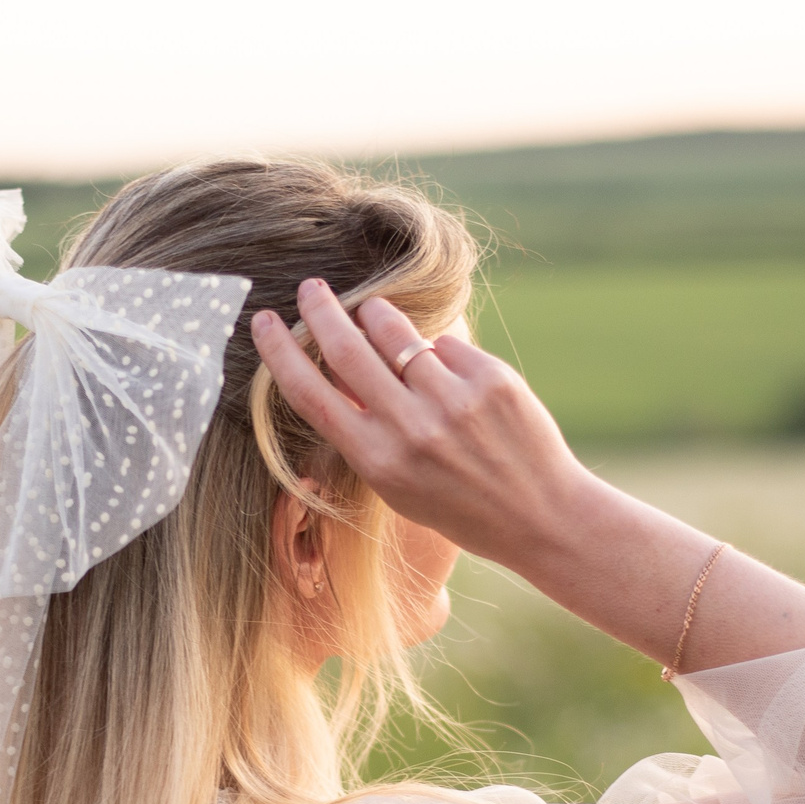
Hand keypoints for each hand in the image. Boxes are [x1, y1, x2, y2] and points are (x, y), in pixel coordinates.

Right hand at [251, 280, 593, 570]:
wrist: (541, 516)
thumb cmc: (461, 505)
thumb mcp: (399, 485)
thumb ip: (366, 432)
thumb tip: (337, 374)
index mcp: (378, 461)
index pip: (311, 395)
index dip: (280, 353)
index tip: (263, 322)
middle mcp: (411, 429)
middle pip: (346, 349)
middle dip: (320, 310)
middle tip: (311, 287)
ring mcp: (453, 401)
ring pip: (396, 332)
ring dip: (378, 316)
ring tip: (373, 314)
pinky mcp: (491, 380)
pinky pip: (447, 344)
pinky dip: (439, 351)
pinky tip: (450, 374)